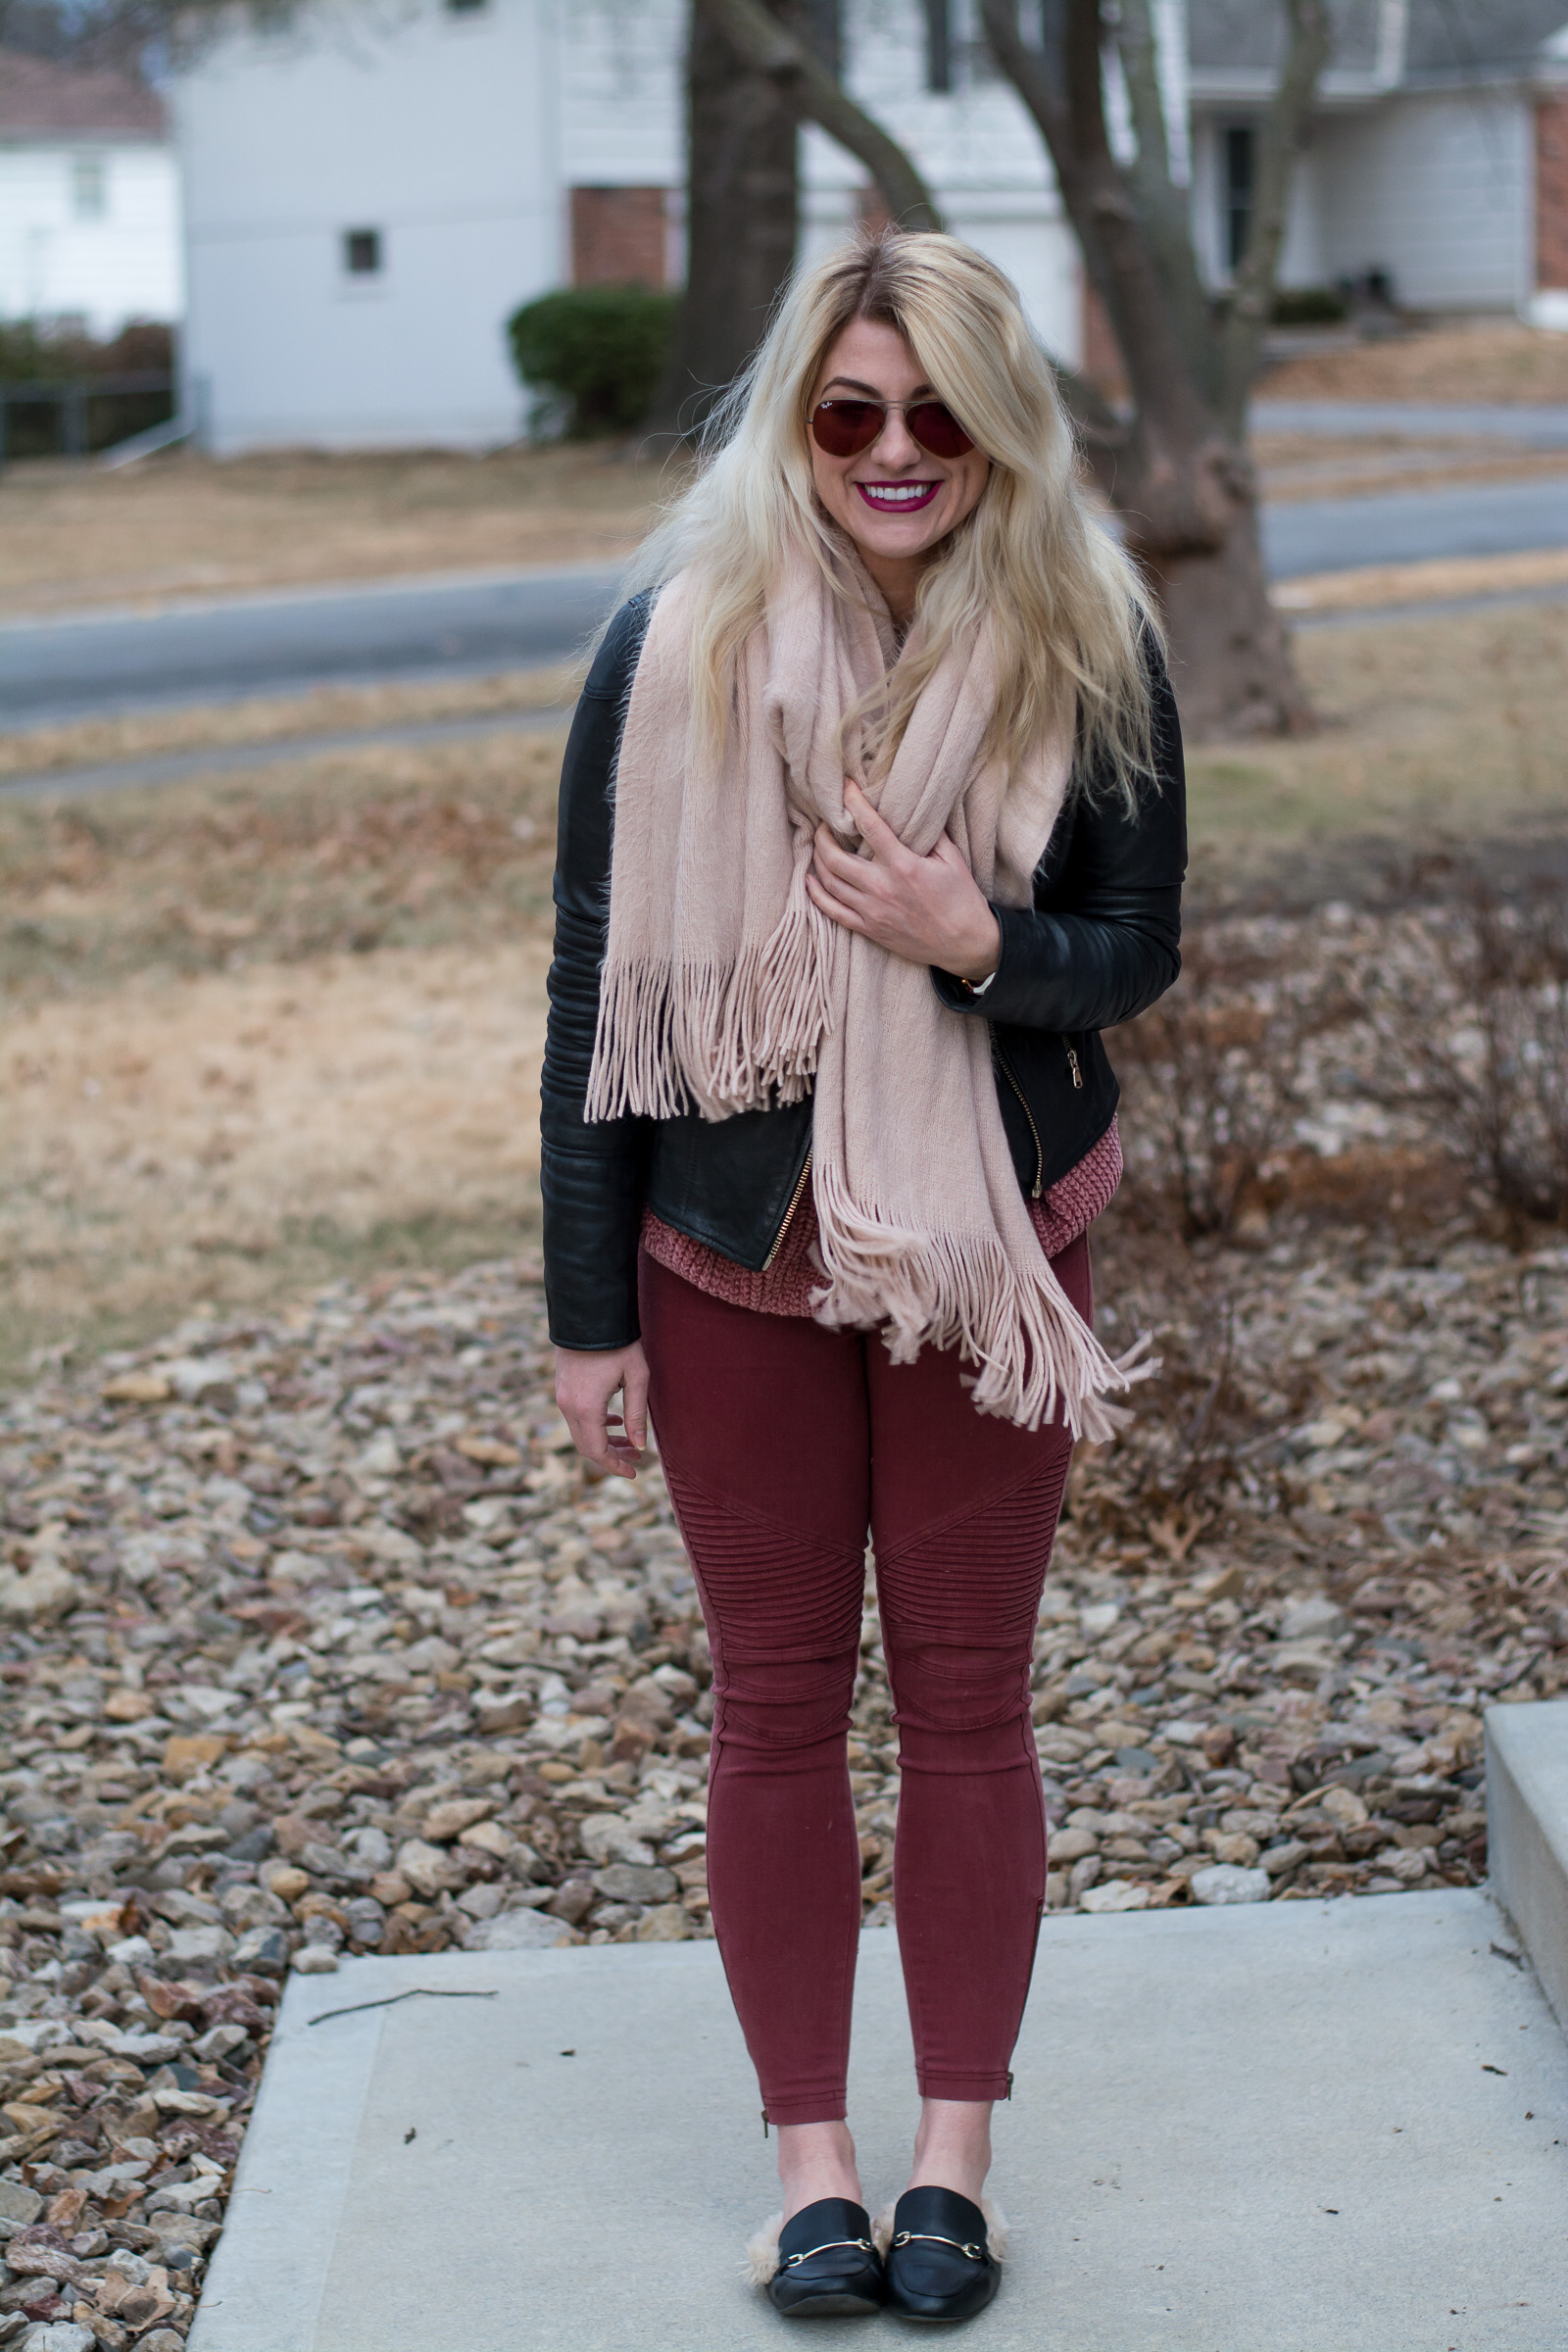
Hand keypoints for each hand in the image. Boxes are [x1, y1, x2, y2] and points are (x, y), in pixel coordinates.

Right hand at [555, 1342, 648, 1479]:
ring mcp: (562, 1396)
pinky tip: (614, 1420)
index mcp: (586, 1407)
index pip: (597, 1450)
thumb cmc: (619, 1343)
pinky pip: (577, 1416)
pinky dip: (595, 1425)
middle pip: (587, 1446)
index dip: (615, 1465)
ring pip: (581, 1432)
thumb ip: (637, 1414)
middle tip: (637, 1457)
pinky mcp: (562, 1387)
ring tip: (630, 1441)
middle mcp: (568, 1406)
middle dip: (612, 1456)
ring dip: (604, 1440)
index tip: (635, 1472)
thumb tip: (640, 1445)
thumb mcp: (637, 1378)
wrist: (590, 1312)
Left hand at [806, 778, 1000, 982]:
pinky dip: (816, 894)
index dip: (853, 802)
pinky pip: (832, 911)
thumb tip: (914, 810)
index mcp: (904, 866)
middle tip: (824, 824)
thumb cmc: (962, 899)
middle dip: (823, 836)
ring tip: (818, 846)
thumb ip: (931, 834)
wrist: (965, 945)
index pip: (870, 826)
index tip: (844, 787)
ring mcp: (872, 911)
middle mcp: (882, 888)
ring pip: (829, 882)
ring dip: (817, 860)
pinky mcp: (869, 929)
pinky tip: (809, 880)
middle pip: (835, 857)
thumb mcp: (952, 860)